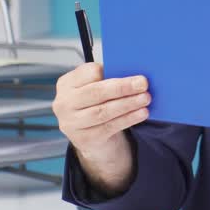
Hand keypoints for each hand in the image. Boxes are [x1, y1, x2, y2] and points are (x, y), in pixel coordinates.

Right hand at [53, 63, 151, 194]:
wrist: (92, 137)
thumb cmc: (97, 104)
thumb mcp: (96, 89)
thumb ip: (107, 79)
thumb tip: (133, 74)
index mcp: (66, 84)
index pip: (87, 73)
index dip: (107, 71)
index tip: (126, 69)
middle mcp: (63, 103)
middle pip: (95, 92)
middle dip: (122, 87)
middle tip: (143, 83)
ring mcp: (71, 123)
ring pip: (103, 111)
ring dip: (127, 104)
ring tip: (145, 98)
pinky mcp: (83, 139)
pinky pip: (109, 127)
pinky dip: (128, 119)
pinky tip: (141, 113)